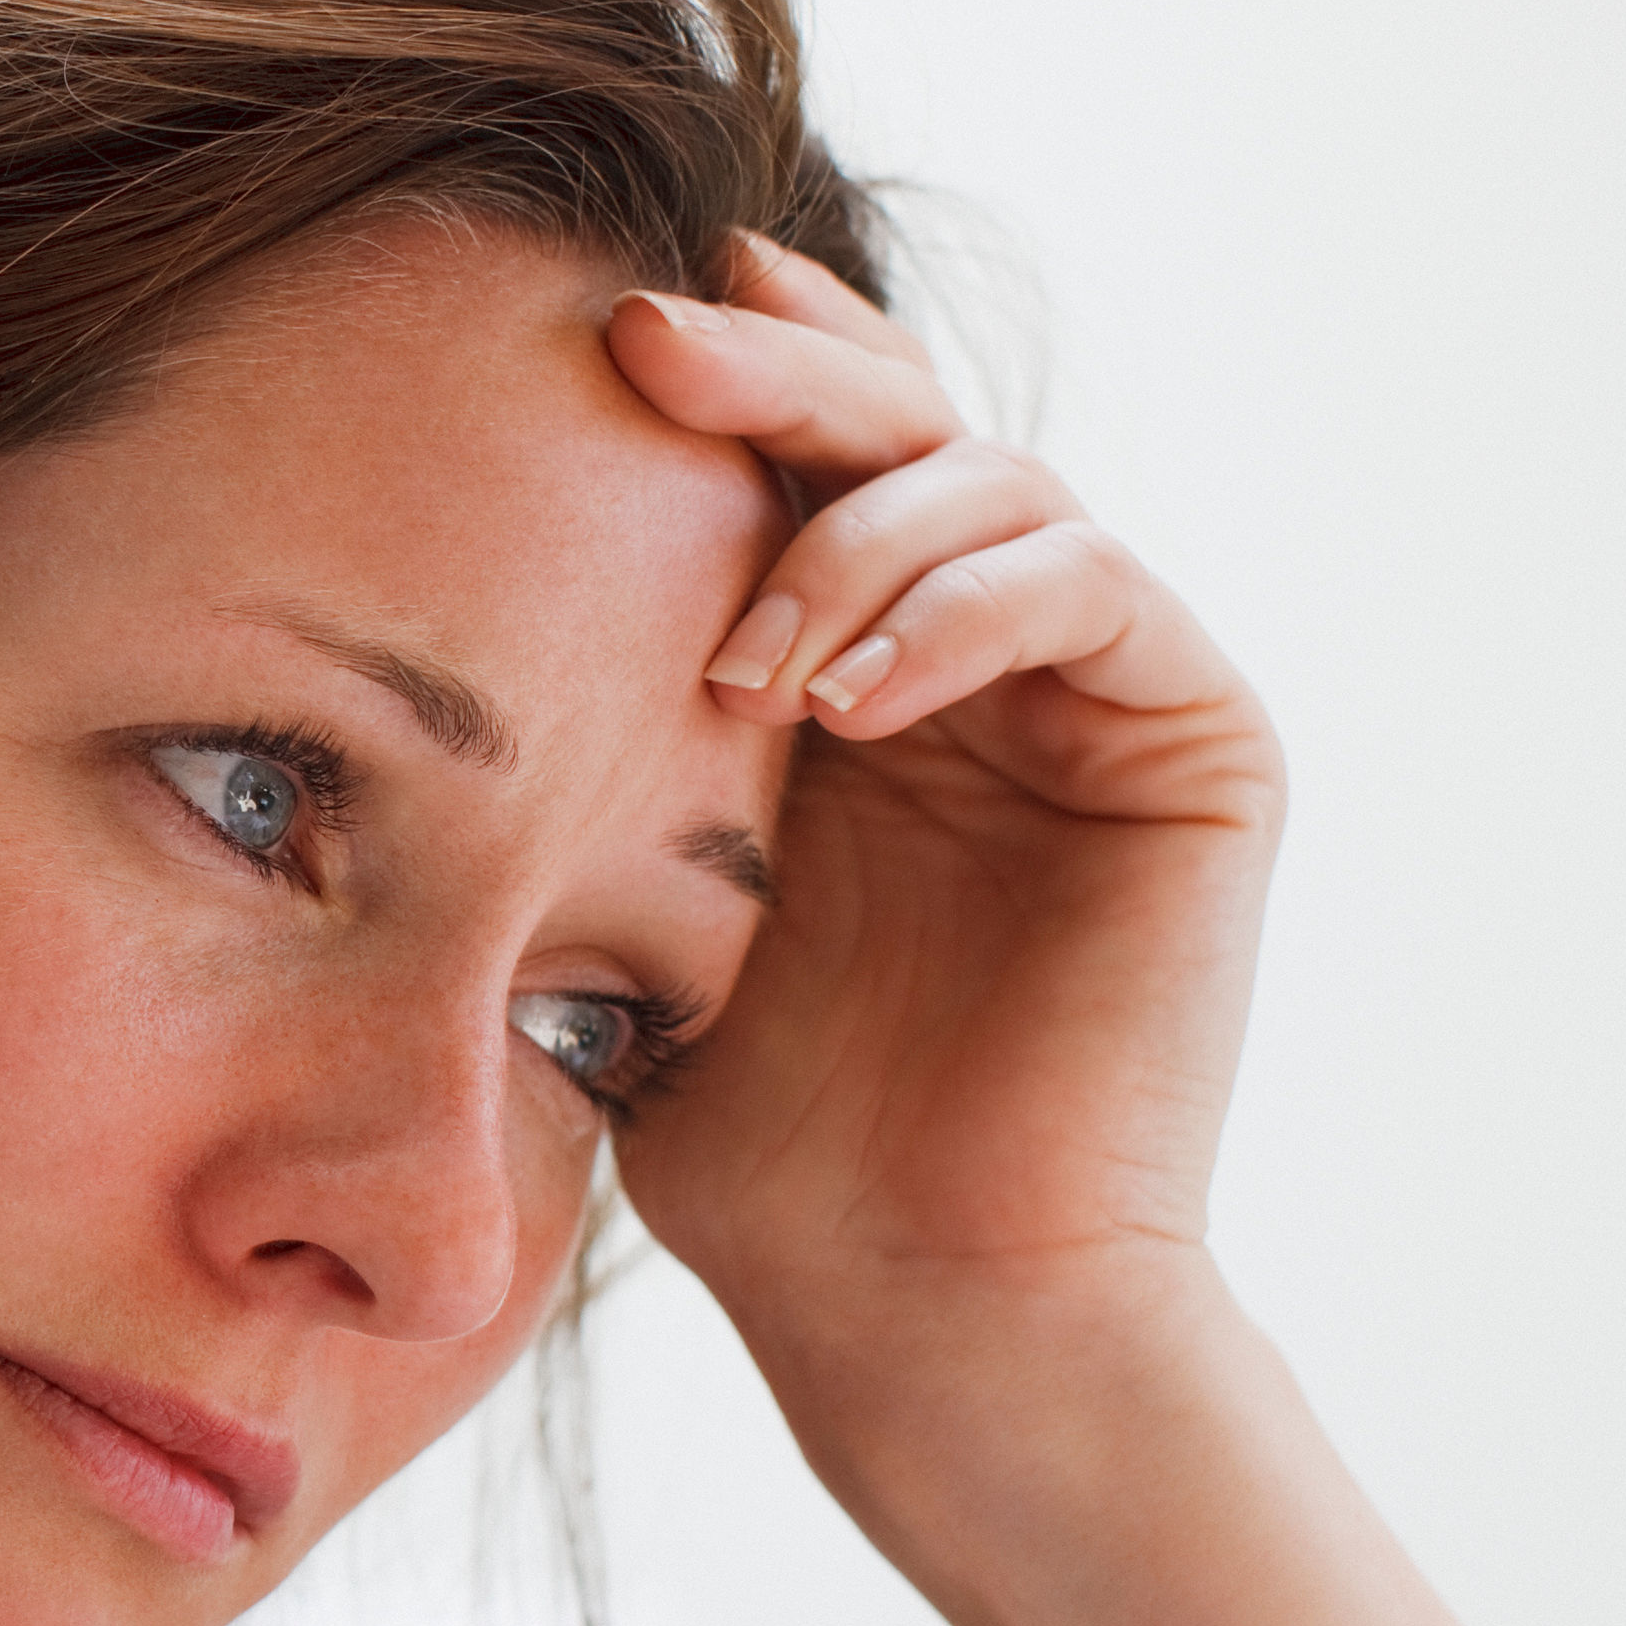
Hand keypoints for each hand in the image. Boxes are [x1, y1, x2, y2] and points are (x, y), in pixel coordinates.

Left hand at [604, 243, 1282, 1387]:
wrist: (922, 1306)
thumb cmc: (768, 1154)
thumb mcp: (639, 918)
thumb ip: (603, 765)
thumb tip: (431, 638)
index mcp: (849, 691)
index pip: (800, 476)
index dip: (728, 381)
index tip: (598, 319)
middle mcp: (974, 669)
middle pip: (896, 434)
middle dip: (772, 376)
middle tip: (641, 340)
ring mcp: (1089, 699)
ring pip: (995, 485)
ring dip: (850, 536)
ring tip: (743, 667)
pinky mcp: (1194, 746)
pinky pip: (1092, 588)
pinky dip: (965, 607)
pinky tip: (850, 698)